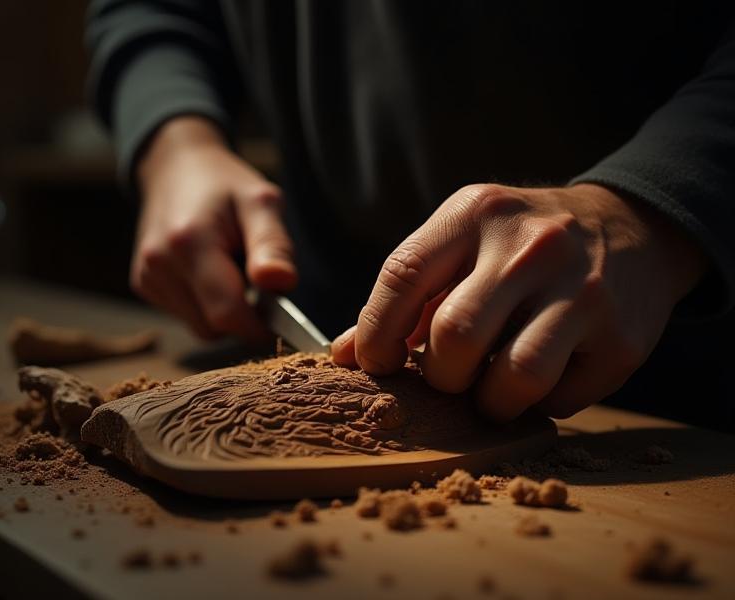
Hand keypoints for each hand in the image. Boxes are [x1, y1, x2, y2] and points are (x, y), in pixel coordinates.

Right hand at [131, 116, 296, 340]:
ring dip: (224, 310)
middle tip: (256, 279)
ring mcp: (146, 276)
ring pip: (200, 327)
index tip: (282, 318)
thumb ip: (274, 244)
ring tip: (230, 268)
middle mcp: (159, 264)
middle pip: (213, 327)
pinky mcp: (143, 284)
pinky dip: (205, 305)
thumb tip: (282, 283)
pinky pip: (186, 316)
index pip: (227, 313)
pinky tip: (209, 272)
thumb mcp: (261, 202)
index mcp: (190, 242)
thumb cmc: (226, 185)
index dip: (259, 325)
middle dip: (243, 316)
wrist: (175, 168)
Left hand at [332, 183, 705, 420]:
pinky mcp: (622, 337)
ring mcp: (583, 290)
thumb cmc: (522, 244)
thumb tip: (344, 355)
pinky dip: (537, 405)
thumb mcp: (464, 244)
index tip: (375, 364)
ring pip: (513, 377)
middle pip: (454, 336)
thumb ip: (406, 297)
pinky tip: (539, 381)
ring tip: (488, 392)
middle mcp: (531, 246)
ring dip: (488, 402)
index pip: (402, 275)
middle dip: (438, 375)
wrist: (632, 227)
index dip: (375, 332)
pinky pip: (560, 398)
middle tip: (446, 376)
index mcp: (476, 214)